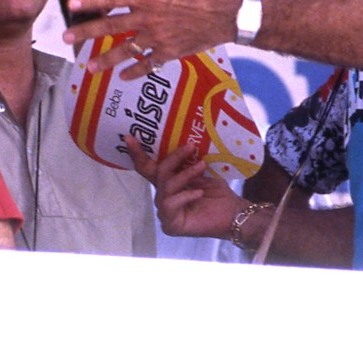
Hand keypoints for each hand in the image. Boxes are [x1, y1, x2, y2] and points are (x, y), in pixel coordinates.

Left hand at [63, 0, 239, 79]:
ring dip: (106, 60)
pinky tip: (123, 77)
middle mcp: (147, 20)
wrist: (228, 14)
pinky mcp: (170, 53)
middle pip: (110, 27)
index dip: (90, 0)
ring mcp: (158, 39)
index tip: (71, 4)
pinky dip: (135, 71)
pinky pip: (148, 65)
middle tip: (66, 38)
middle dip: (86, 33)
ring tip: (90, 68)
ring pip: (126, 51)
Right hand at [126, 135, 242, 239]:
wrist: (233, 213)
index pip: (148, 167)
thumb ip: (188, 160)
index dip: (137, 153)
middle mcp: (163, 195)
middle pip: (157, 173)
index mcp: (167, 181)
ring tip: (202, 167)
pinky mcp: (170, 224)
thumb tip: (184, 138)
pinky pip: (170, 204)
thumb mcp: (202, 170)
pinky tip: (199, 193)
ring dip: (185, 174)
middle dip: (173, 158)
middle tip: (190, 147)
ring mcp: (165, 211)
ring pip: (166, 186)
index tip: (128, 137)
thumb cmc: (218, 191)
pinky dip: (186, 195)